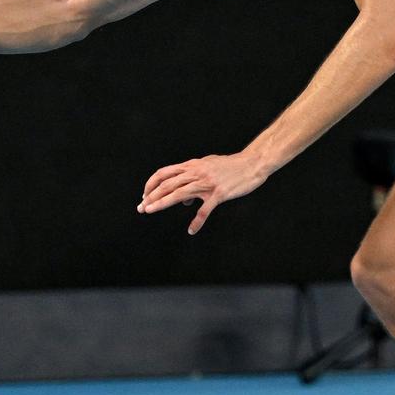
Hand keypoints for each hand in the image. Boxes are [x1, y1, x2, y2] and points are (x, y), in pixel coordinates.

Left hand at [138, 152, 270, 234]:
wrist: (252, 164)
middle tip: (141, 208)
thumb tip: (183, 199)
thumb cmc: (231, 166)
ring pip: (179, 194)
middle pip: (167, 184)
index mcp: (192, 166)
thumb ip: (194, 178)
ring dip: (162, 203)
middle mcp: (196, 173)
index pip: (164, 173)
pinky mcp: (219, 194)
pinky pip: (205, 210)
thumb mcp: (209, 166)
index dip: (151, 184)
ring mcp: (207, 184)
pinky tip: (191, 230)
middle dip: (151, 196)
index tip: (144, 196)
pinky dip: (197, 221)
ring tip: (151, 211)